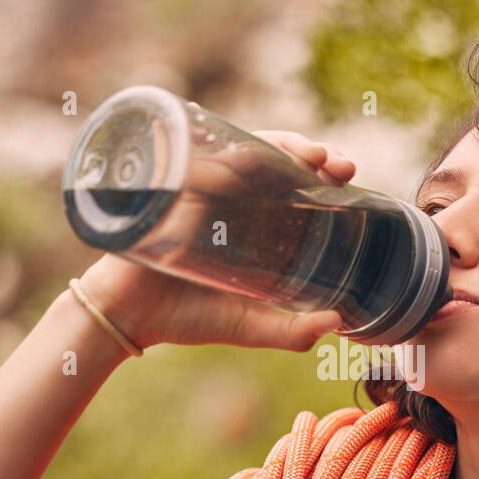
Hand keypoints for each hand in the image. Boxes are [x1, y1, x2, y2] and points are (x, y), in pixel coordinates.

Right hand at [75, 131, 356, 351]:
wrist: (129, 318)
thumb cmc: (188, 318)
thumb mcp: (250, 326)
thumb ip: (292, 331)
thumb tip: (337, 325)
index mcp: (255, 223)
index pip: (295, 186)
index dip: (324, 176)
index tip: (349, 178)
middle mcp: (231, 200)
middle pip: (276, 161)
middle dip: (311, 154)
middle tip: (338, 165)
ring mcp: (201, 190)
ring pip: (244, 152)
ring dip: (280, 147)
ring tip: (309, 155)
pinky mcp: (171, 190)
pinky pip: (199, 162)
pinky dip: (225, 159)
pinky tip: (253, 159)